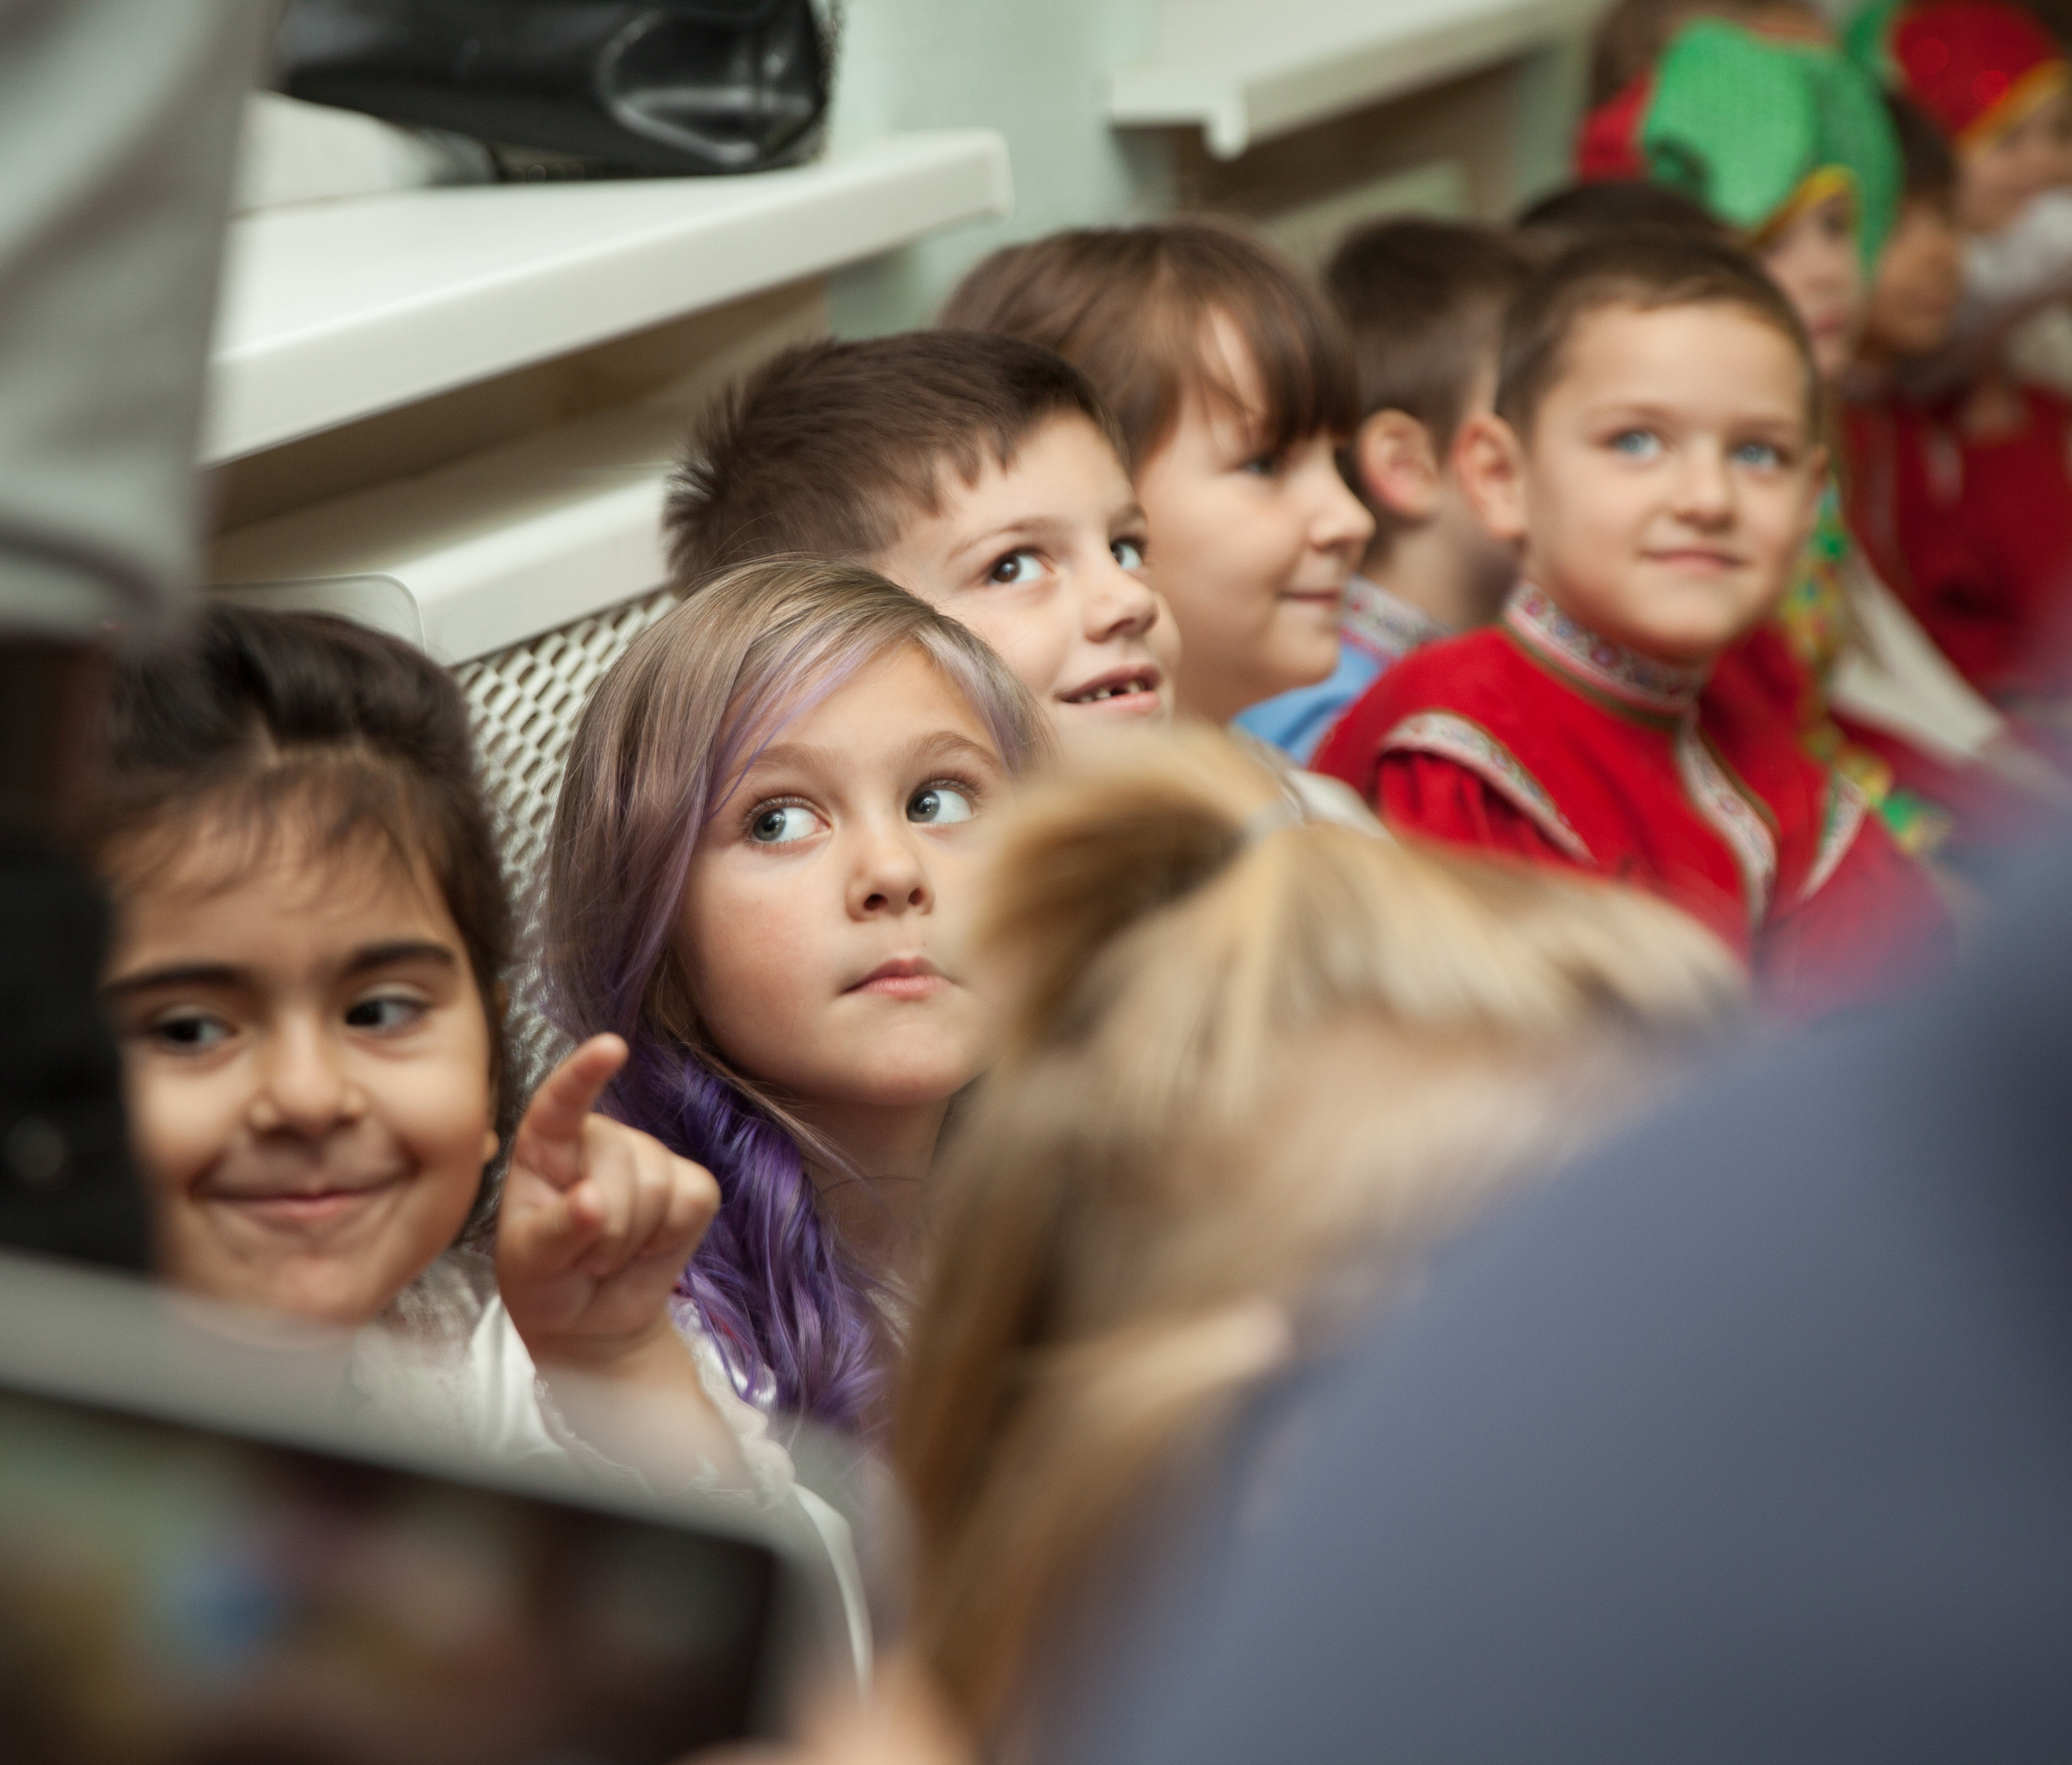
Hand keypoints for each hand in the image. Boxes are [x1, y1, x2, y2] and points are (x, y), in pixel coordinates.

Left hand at [497, 1034, 720, 1373]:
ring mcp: (650, 1157)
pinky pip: (692, 1200)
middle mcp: (600, 1140)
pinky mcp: (691, 1185)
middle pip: (620, 1165)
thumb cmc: (546, 1280)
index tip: (611, 1048)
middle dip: (605, 1228)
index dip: (585, 1073)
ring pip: (657, 1184)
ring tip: (608, 1257)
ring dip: (632, 1240)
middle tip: (584, 1259)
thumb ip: (554, 1232)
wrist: (591, 1318)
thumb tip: (592, 1201)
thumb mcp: (530, 1264)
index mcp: (546, 1146)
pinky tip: (649, 1247)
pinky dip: (670, 1236)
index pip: (561, 1103)